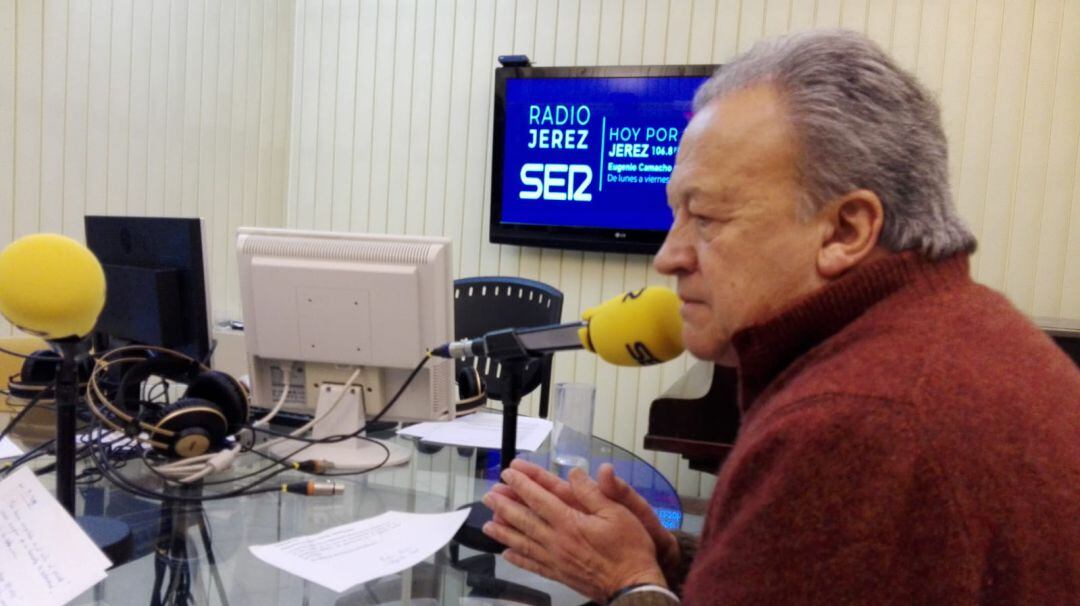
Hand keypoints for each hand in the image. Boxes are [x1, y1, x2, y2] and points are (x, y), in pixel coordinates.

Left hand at [481, 464, 666, 601]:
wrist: (634, 587)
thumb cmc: (630, 549)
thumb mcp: (618, 512)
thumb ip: (593, 492)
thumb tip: (575, 473)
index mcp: (570, 522)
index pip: (540, 498)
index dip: (522, 484)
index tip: (508, 473)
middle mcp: (558, 540)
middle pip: (524, 519)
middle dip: (505, 505)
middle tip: (489, 495)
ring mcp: (556, 559)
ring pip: (523, 543)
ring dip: (503, 532)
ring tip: (487, 524)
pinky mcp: (560, 575)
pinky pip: (532, 565)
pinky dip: (518, 559)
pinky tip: (506, 554)